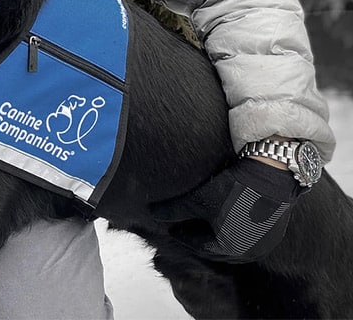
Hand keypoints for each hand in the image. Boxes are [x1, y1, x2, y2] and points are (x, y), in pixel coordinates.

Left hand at [151, 158, 304, 262]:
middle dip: (199, 239)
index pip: (199, 246)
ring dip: (217, 236)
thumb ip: (174, 209)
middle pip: (217, 249)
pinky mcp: (273, 231)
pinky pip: (247, 236)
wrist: (271, 173)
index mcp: (231, 248)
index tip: (171, 229)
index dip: (183, 236)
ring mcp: (264, 243)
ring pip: (233, 243)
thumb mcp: (199, 198)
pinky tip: (225, 218)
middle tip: (184, 229)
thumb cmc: (234, 187)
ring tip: (203, 223)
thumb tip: (151, 213)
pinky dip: (233, 230)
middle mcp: (249, 252)